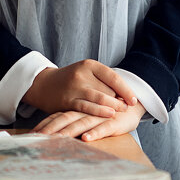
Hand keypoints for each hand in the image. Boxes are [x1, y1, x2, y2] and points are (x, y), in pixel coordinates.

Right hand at [23, 60, 137, 118]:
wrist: (44, 85)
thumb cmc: (70, 81)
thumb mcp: (85, 73)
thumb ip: (102, 81)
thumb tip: (124, 96)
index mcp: (90, 65)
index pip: (113, 77)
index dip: (126, 89)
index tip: (134, 100)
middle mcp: (83, 74)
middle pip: (108, 89)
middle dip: (119, 100)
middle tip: (127, 108)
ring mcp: (75, 87)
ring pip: (100, 97)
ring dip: (114, 106)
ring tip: (122, 111)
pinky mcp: (68, 99)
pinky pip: (87, 107)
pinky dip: (100, 111)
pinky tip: (109, 114)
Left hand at [34, 101, 146, 140]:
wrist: (131, 103)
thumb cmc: (107, 111)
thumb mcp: (88, 114)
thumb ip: (73, 119)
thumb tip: (54, 131)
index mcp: (78, 108)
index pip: (58, 116)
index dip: (45, 124)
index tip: (32, 134)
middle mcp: (86, 111)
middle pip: (65, 119)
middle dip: (51, 130)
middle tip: (38, 139)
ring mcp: (100, 116)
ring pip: (81, 123)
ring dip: (68, 133)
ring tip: (56, 140)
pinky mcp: (114, 122)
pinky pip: (103, 128)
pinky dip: (94, 133)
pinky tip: (86, 139)